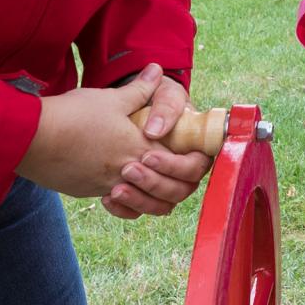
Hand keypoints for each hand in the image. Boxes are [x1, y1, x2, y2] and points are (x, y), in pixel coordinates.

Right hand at [18, 65, 203, 216]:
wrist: (31, 138)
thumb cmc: (72, 115)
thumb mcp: (110, 98)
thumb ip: (139, 90)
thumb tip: (157, 70)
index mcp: (140, 148)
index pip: (184, 167)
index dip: (196, 164)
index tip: (197, 156)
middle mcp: (129, 173)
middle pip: (171, 194)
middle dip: (181, 185)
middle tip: (180, 171)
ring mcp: (108, 186)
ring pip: (147, 206)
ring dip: (156, 198)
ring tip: (155, 183)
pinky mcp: (89, 190)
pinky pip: (119, 205)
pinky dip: (128, 202)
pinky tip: (124, 189)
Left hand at [105, 73, 209, 220]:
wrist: (127, 107)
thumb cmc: (152, 97)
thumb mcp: (162, 93)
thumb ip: (165, 105)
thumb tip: (156, 129)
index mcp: (192, 146)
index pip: (197, 166)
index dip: (176, 167)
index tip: (148, 155)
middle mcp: (180, 169)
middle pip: (180, 190)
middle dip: (154, 183)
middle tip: (127, 169)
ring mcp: (161, 182)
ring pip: (160, 206)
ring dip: (140, 200)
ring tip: (115, 189)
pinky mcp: (141, 193)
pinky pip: (138, 212)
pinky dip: (123, 210)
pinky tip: (107, 198)